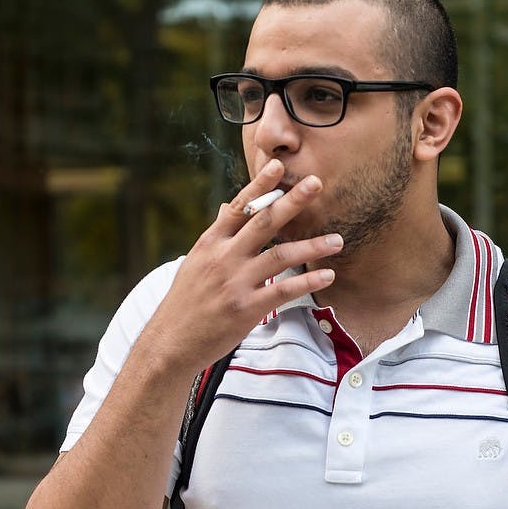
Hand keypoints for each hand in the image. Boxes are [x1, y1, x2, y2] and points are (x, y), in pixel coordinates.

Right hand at [143, 159, 340, 372]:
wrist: (170, 342)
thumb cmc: (184, 302)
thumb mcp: (194, 263)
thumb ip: (216, 235)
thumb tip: (227, 208)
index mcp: (210, 243)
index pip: (238, 206)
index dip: (260, 185)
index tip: (280, 166)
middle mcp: (223, 257)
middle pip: (263, 222)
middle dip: (292, 201)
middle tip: (317, 183)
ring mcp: (235, 282)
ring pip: (280, 255)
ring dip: (312, 246)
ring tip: (338, 240)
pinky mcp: (246, 308)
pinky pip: (283, 290)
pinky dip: (307, 281)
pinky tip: (327, 274)